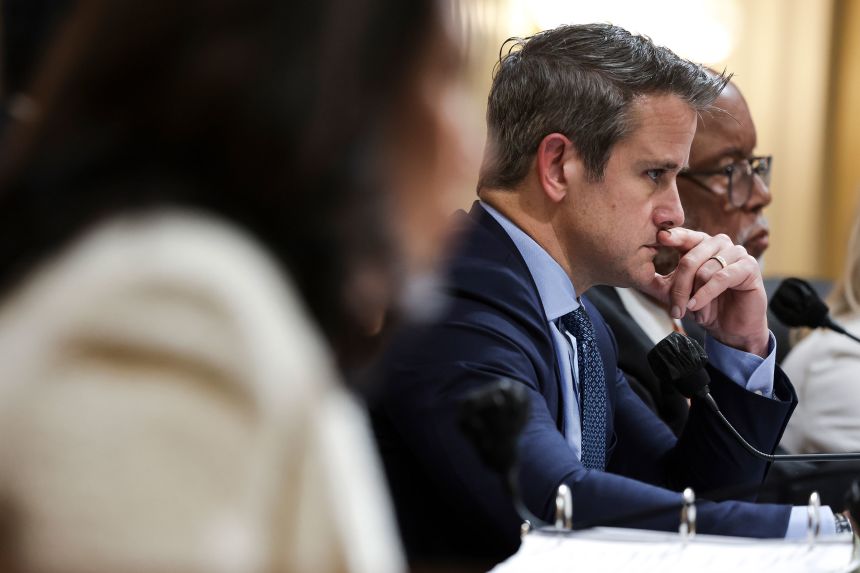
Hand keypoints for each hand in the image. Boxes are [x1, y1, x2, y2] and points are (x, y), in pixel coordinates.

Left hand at [640, 228, 768, 356]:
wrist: (730, 328)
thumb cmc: (704, 307)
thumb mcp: (679, 294)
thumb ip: (662, 283)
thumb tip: (638, 272)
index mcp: (700, 244)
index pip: (683, 236)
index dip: (672, 236)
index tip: (659, 237)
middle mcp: (718, 244)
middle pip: (690, 260)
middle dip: (679, 288)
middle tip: (674, 310)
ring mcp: (736, 252)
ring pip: (704, 270)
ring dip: (695, 296)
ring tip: (694, 311)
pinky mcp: (749, 266)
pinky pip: (721, 277)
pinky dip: (706, 294)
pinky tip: (698, 306)